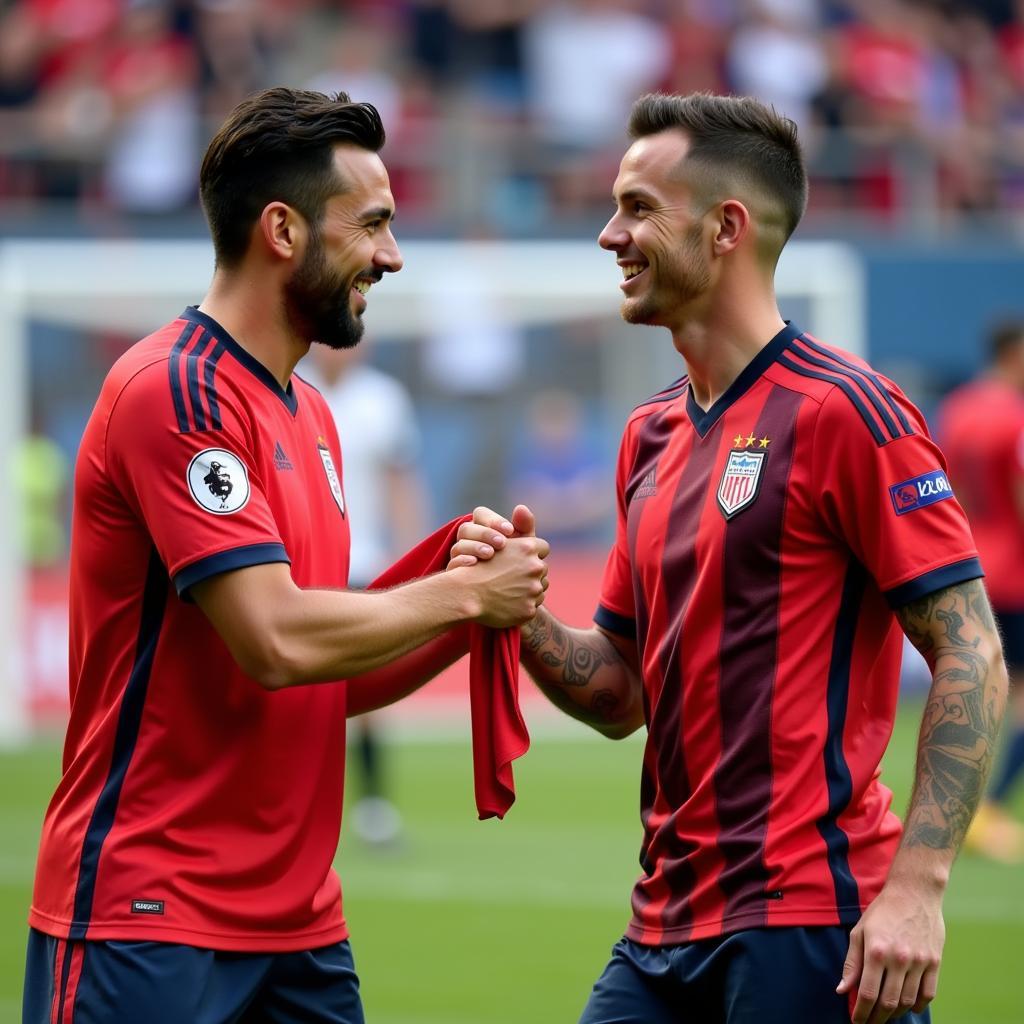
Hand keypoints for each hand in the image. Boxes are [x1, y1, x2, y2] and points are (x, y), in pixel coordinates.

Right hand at [448, 505, 535, 569]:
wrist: (502, 596)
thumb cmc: (515, 566)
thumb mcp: (523, 548)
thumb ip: (524, 528)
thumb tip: (521, 507)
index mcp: (481, 528)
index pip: (480, 514)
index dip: (494, 521)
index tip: (510, 530)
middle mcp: (467, 540)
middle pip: (466, 528)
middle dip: (485, 534)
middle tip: (502, 543)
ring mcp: (459, 557)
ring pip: (458, 545)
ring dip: (474, 547)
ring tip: (489, 554)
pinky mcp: (455, 573)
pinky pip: (453, 563)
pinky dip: (463, 561)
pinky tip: (474, 564)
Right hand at [462, 532, 549, 627]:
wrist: (466, 594)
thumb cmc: (478, 564)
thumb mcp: (499, 541)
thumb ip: (516, 525)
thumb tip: (522, 507)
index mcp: (528, 548)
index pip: (542, 547)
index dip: (530, 552)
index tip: (520, 557)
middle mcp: (535, 567)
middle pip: (542, 568)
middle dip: (530, 570)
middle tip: (512, 575)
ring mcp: (533, 590)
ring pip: (540, 587)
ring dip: (529, 588)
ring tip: (509, 589)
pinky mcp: (529, 610)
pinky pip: (533, 606)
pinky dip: (523, 605)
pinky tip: (508, 602)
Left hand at [837, 881, 942, 1022]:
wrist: (914, 893)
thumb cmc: (882, 911)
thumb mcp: (859, 931)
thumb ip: (851, 963)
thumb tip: (842, 990)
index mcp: (876, 951)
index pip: (867, 994)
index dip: (861, 1013)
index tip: (857, 1021)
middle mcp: (899, 959)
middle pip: (888, 1003)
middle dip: (877, 1018)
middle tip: (870, 1022)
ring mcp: (919, 962)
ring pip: (908, 1002)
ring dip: (896, 1015)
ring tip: (886, 1016)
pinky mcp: (935, 962)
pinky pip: (928, 994)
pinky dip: (918, 1006)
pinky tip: (909, 1008)